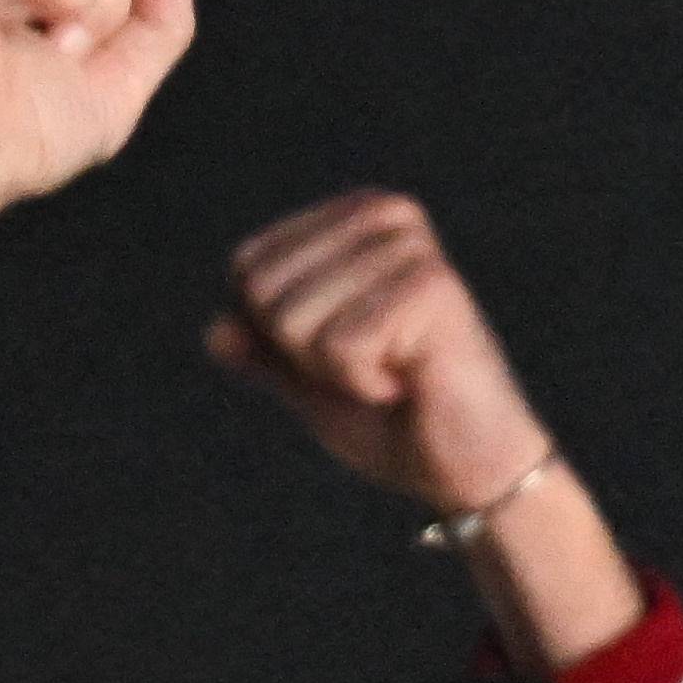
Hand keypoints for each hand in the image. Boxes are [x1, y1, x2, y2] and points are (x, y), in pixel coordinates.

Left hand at [211, 189, 548, 514]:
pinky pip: (340, 347)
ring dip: (336, 373)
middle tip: (371, 368)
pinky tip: (411, 382)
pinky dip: (365, 385)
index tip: (341, 355)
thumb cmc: (396, 421)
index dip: (275, 337)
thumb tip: (214, 331)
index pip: (248, 267)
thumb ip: (265, 353)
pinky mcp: (431, 286)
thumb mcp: (313, 383)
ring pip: (296, 320)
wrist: (468, 467)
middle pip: (264, 290)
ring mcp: (408, 246)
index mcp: (351, 220)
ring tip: (395, 373)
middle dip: (302, 354)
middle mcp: (383, 215)